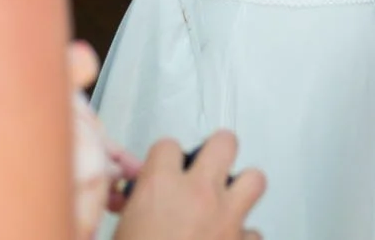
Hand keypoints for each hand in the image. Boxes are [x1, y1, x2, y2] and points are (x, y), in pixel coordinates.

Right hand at [113, 132, 264, 239]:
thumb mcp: (119, 235)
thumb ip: (132, 216)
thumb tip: (134, 213)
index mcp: (160, 189)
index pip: (168, 146)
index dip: (165, 158)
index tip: (162, 169)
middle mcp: (198, 195)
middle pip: (224, 143)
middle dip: (217, 152)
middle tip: (208, 166)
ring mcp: (227, 219)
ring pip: (255, 179)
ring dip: (242, 189)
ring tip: (229, 201)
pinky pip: (255, 233)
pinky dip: (244, 237)